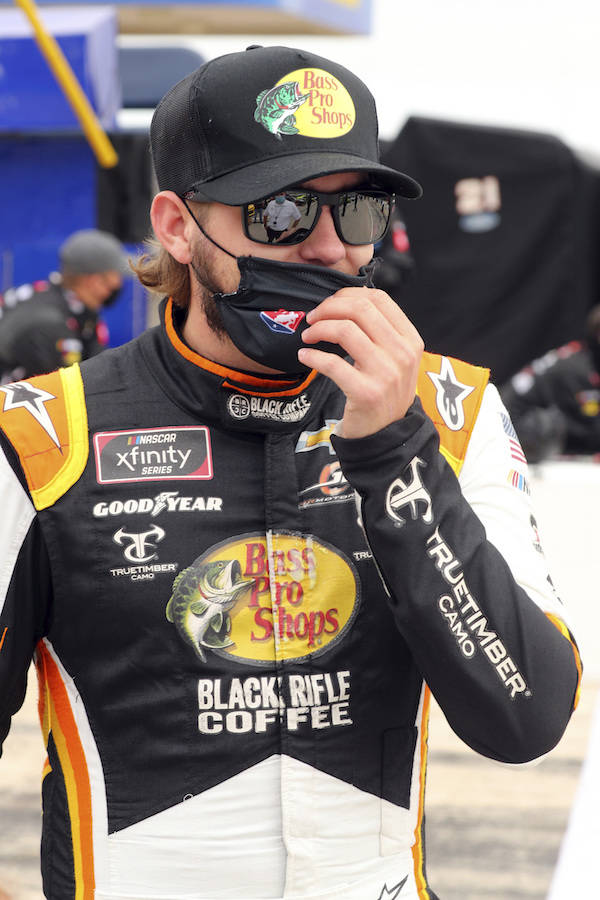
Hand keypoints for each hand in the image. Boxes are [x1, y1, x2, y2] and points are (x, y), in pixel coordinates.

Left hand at [298, 287, 423, 438]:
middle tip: (312, 318)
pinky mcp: (366, 393)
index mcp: (410, 339)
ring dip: (318, 329)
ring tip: (307, 337)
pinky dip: (312, 356)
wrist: (385, 435)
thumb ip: (379, 331)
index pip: (379, 299)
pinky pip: (332, 363)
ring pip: (345, 331)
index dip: (347, 295)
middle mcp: (403, 353)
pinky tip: (304, 356)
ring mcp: (386, 374)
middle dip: (329, 308)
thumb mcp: (395, 359)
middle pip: (360, 309)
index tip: (329, 305)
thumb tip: (343, 302)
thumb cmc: (383, 391)